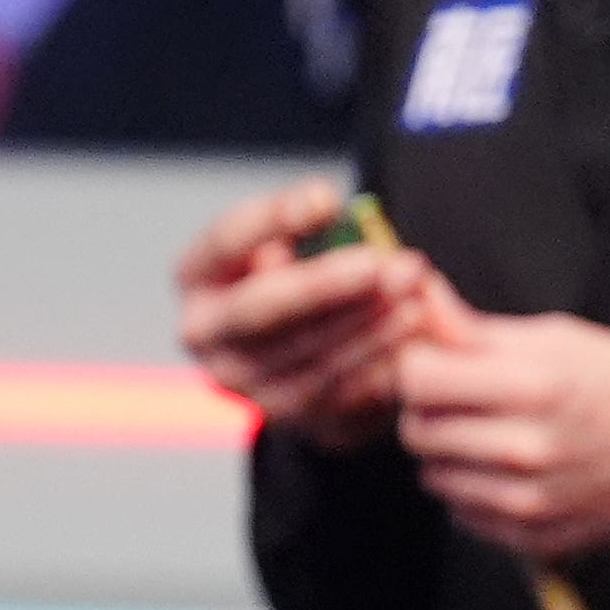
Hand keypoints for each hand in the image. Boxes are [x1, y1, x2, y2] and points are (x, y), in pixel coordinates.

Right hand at [175, 179, 428, 448]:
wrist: (299, 353)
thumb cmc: (297, 277)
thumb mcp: (292, 241)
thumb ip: (305, 221)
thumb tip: (325, 205)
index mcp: (197, 276)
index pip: (224, 241)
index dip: (273, 218)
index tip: (327, 197)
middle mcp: (203, 334)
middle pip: (260, 308)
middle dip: (326, 284)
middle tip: (381, 263)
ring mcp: (239, 380)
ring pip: (305, 351)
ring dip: (366, 320)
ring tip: (412, 288)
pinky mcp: (281, 412)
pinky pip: (334, 386)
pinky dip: (375, 355)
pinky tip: (409, 327)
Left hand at [392, 274, 609, 561]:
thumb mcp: (561, 337)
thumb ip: (477, 327)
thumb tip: (416, 295)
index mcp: (534, 385)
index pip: (417, 378)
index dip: (420, 363)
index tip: (438, 361)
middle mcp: (526, 448)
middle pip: (416, 429)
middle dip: (430, 409)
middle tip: (465, 398)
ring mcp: (528, 501)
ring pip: (432, 475)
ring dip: (449, 453)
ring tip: (492, 433)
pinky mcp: (532, 537)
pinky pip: (461, 513)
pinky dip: (473, 491)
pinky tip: (508, 470)